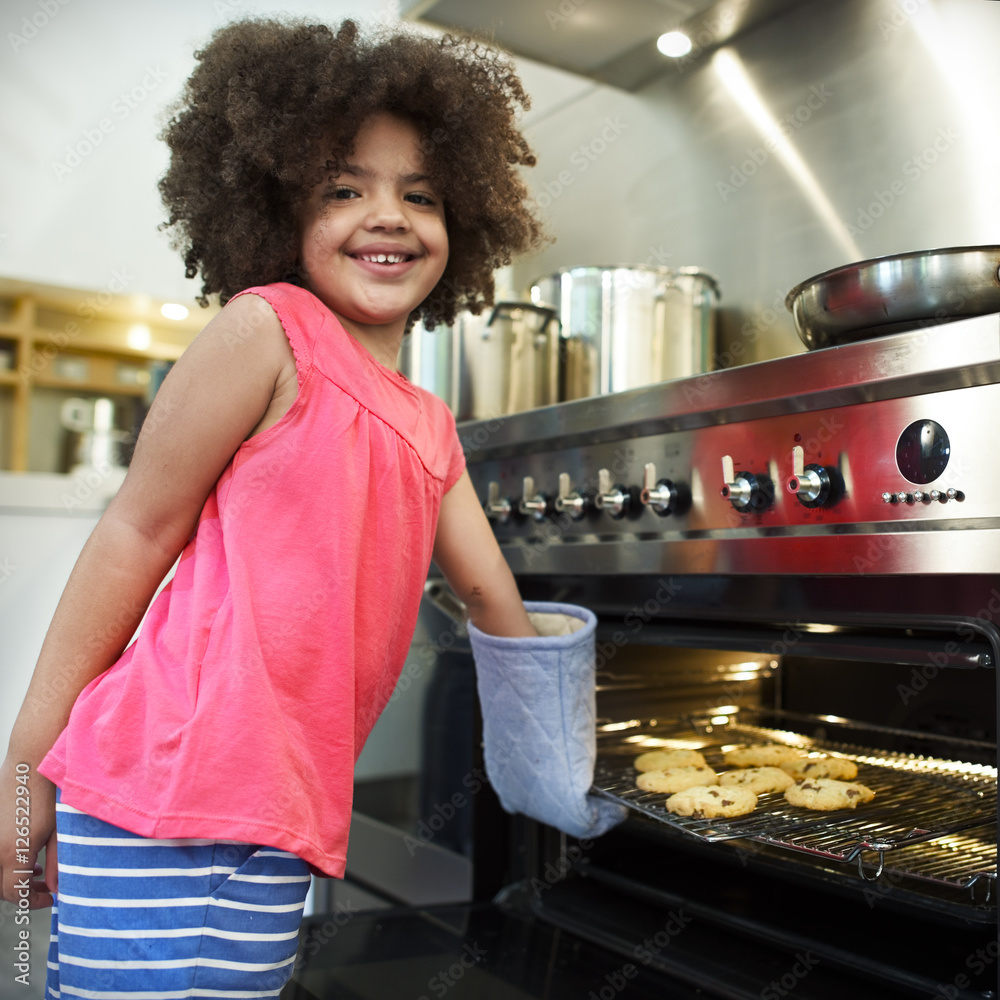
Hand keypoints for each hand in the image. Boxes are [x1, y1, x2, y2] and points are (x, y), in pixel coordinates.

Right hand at [0, 754, 56, 908]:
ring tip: (36, 871)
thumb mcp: (59, 832)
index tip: (49, 897)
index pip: (14, 894)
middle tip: (44, 888)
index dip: (33, 901)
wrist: (31, 763)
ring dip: (14, 877)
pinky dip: (8, 862)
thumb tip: (56, 887)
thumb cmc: (48, 792)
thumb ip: (55, 863)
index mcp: (12, 853)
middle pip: (2, 887)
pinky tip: (27, 853)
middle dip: (23, 892)